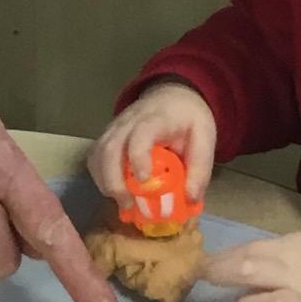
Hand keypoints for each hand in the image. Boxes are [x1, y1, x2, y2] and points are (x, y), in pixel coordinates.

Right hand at [87, 80, 216, 206]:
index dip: (138, 157)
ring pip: (98, 154)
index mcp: (157, 119)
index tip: (144, 181)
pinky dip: (100, 177)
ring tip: (123, 203)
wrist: (172, 96)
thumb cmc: (188, 119)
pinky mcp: (107, 137)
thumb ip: (200, 168)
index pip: (141, 134)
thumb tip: (189, 200)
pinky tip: (114, 191)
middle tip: (129, 205)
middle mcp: (129, 121)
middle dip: (114, 181)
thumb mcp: (206, 138)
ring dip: (106, 182)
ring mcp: (114, 128)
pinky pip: (95, 157)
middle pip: (111, 148)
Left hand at [204, 230, 300, 301]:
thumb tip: (216, 259)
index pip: (248, 252)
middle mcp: (293, 279)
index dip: (220, 259)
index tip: (198, 265)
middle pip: (253, 269)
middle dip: (224, 272)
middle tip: (207, 277)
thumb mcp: (292, 248)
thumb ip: (261, 254)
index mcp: (287, 254)